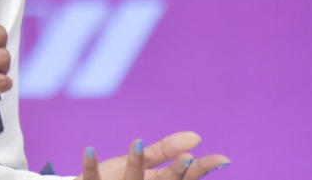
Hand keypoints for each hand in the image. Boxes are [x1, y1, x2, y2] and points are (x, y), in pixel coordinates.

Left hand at [76, 132, 229, 179]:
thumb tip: (196, 137)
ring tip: (136, 142)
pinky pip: (92, 178)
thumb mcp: (143, 165)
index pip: (185, 178)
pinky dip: (89, 165)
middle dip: (176, 172)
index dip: (202, 169)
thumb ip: (165, 151)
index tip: (222, 158)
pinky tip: (89, 149)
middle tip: (188, 157)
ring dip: (135, 163)